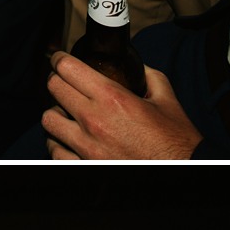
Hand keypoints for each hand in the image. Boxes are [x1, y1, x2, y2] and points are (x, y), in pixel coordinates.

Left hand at [43, 53, 201, 160]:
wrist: (180, 170)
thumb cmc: (175, 139)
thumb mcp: (166, 98)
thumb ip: (148, 76)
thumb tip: (136, 66)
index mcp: (113, 98)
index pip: (68, 68)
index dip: (59, 59)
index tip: (58, 58)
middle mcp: (94, 120)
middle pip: (53, 88)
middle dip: (57, 80)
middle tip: (63, 81)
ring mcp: (85, 146)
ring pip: (48, 120)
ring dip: (55, 112)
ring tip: (65, 113)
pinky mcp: (83, 166)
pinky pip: (54, 150)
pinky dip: (57, 142)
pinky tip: (67, 139)